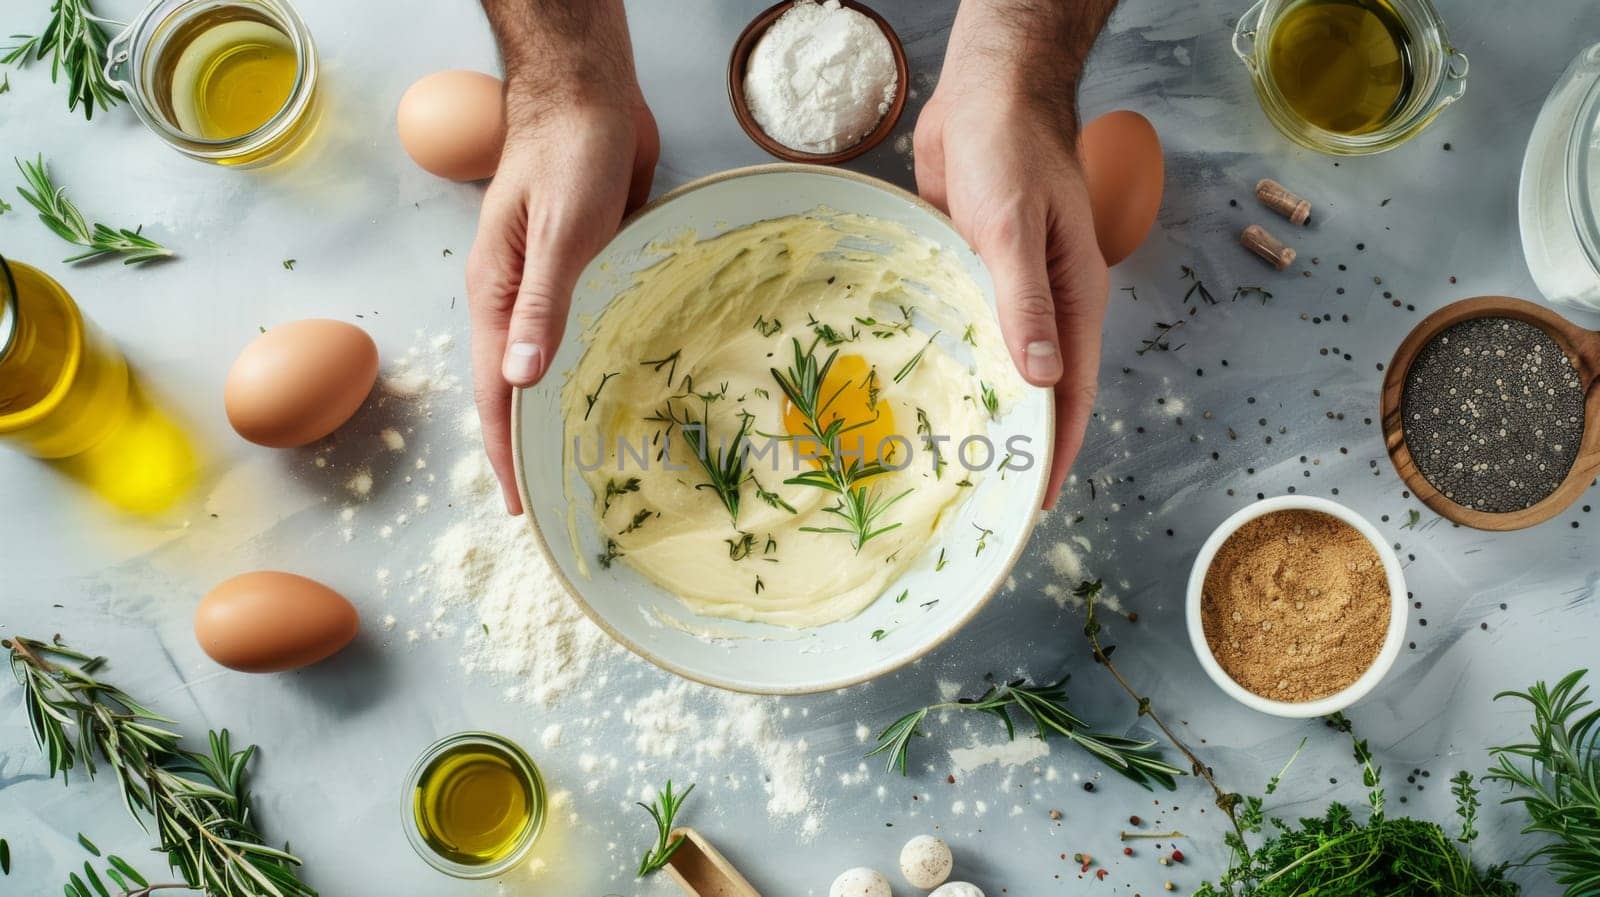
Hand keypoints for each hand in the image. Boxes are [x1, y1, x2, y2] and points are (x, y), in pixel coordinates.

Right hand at [466, 96, 657, 514]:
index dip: (506, 450)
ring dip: (554, 409)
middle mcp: (513, 297)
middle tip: (552, 498)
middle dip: (526, 443)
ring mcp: (544, 283)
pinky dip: (584, 367)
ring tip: (576, 460)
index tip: (521, 504)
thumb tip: (524, 380)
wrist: (586, 97)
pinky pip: (576, 331)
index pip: (497, 391)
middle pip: (513, 385)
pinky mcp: (577, 268)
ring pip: (544, 361)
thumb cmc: (567, 155)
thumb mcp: (559, 234)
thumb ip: (543, 306)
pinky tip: (606, 388)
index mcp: (496, 294)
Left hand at [914, 63, 1109, 511]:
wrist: (987, 91)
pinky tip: (922, 389)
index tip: (1039, 498)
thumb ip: (1026, 300)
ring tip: (951, 458)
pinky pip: (963, 327)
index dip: (1058, 446)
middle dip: (1019, 438)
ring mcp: (1007, 288)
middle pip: (1038, 385)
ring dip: (981, 403)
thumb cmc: (1013, 150)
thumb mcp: (1017, 227)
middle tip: (986, 493)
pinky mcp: (970, 271)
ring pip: (997, 360)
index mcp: (1074, 297)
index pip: (1073, 389)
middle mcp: (1046, 301)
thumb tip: (1042, 377)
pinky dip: (950, 359)